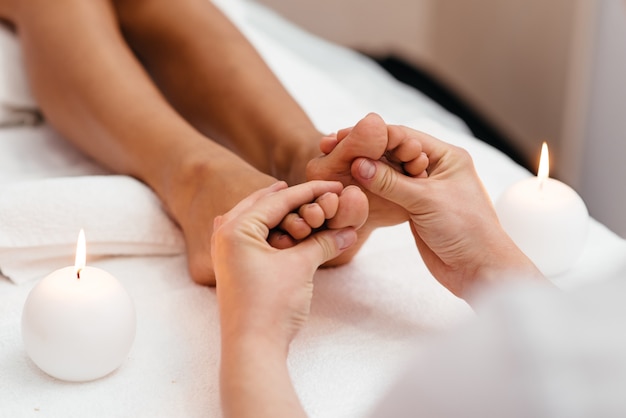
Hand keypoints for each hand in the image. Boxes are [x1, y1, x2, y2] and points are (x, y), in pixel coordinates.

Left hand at [212, 180, 359, 347]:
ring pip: (256, 219)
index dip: (311, 192)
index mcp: (236, 228)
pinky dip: (272, 229)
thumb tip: (349, 232)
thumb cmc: (271, 306)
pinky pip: (252, 236)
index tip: (334, 186)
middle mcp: (225, 235)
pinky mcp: (233, 266)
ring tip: (304, 205)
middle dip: (293, 198)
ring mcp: (226, 251)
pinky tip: (287, 229)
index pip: (279, 200)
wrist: (253, 348)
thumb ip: (324, 243)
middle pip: (263, 204)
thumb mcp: (301, 266)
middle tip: (320, 192)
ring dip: (281, 212)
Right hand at [351, 127, 544, 299]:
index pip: (404, 137)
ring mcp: (424, 189)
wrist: (478, 270)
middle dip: (366, 151)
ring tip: (337, 165)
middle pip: (394, 152)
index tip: (345, 136)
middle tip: (335, 147)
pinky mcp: (415, 208)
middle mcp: (435, 168)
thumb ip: (390, 182)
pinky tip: (352, 185)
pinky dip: (372, 189)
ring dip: (366, 170)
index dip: (373, 136)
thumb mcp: (426, 200)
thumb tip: (358, 164)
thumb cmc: (466, 230)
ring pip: (389, 173)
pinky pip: (389, 193)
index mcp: (447, 156)